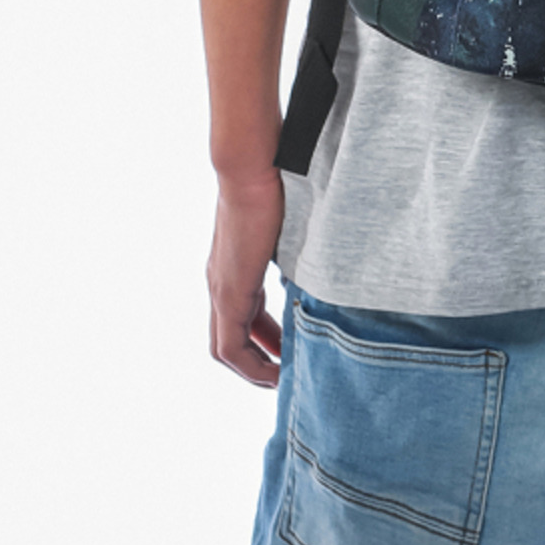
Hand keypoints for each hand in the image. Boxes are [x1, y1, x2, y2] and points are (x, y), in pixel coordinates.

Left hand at [207, 169, 286, 386]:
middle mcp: (221, 284)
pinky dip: (250, 363)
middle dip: (257, 363)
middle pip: (227, 343)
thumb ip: (295, 252)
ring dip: (253, 368)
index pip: (241, 320)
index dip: (263, 343)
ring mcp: (221, 289)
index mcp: (234, 270)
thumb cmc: (273, 183)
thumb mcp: (288, 229)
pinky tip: (277, 368)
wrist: (251, 166)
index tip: (289, 351)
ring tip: (283, 378)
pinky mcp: (228, 291)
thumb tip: (323, 260)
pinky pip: (231, 345)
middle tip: (286, 372)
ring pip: (226, 349)